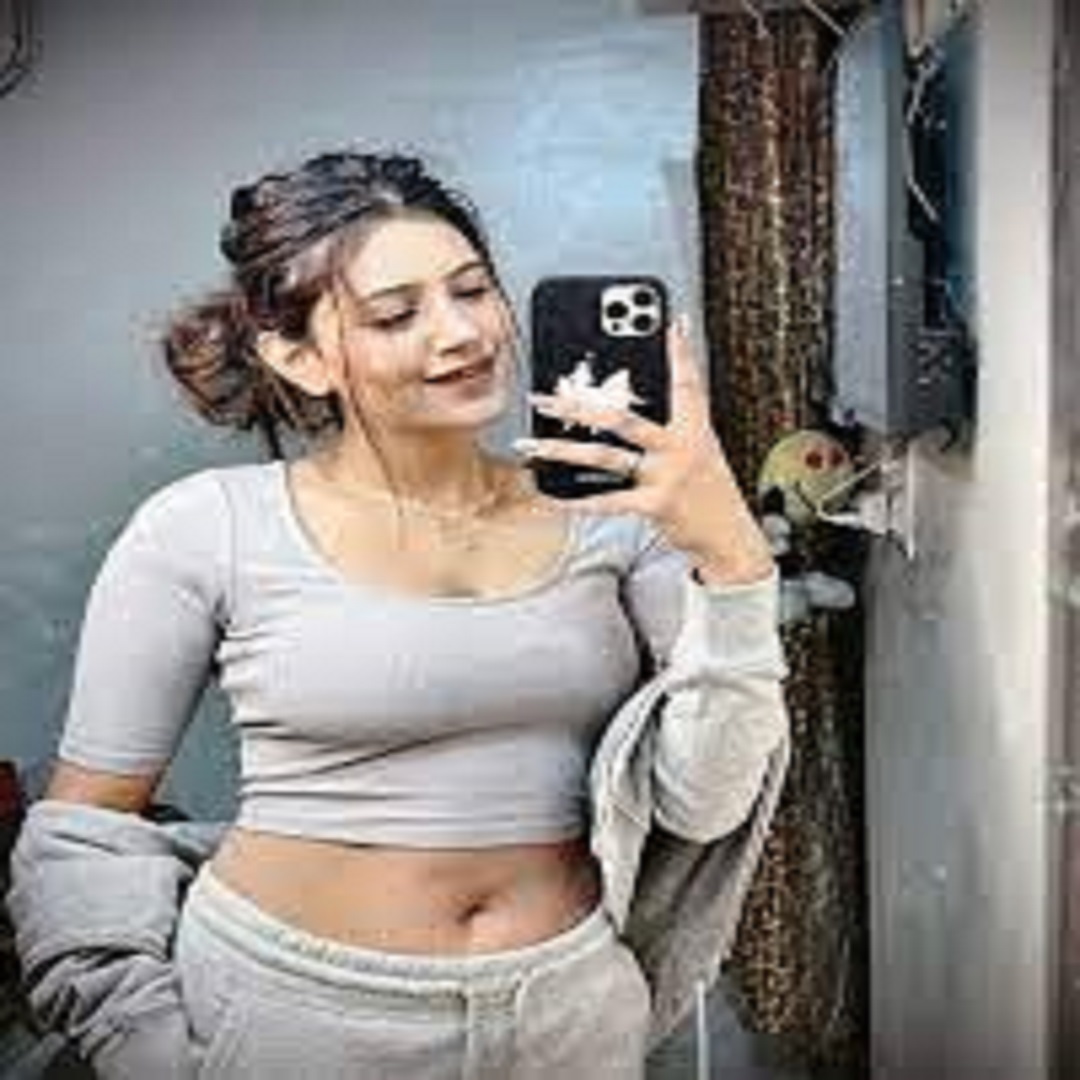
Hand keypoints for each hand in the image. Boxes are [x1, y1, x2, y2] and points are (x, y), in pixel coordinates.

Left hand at [515, 315, 774, 584]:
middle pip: (624, 417)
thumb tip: (627, 413)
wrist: (729, 536)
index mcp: (694, 428)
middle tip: (544, 397)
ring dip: (563, 450)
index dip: (681, 352)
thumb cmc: (707, 491)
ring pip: (606, 456)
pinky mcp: (657, 504)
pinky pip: (610, 500)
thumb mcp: (700, 451)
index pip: (687, 383)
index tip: (672, 322)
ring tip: (531, 445)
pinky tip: (555, 498)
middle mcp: (681, 446)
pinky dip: (579, 501)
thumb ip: (671, 429)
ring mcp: (668, 475)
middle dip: (579, 406)